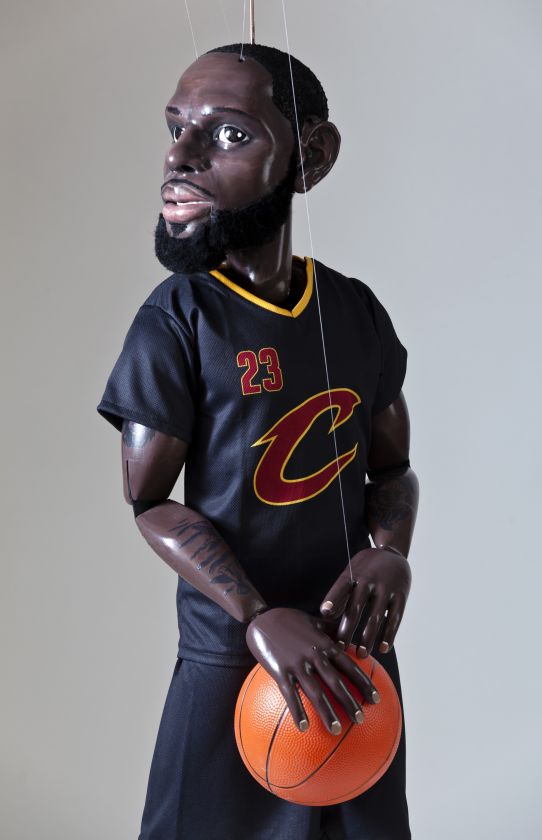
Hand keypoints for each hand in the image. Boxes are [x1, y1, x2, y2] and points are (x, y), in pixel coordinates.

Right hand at [245, 607, 379, 735]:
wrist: (262, 618)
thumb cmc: (290, 620)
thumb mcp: (315, 621)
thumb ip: (333, 630)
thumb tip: (351, 637)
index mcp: (325, 644)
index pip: (349, 666)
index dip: (364, 683)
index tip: (376, 699)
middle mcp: (314, 655)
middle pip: (336, 682)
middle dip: (350, 701)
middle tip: (361, 720)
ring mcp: (297, 663)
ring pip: (315, 692)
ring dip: (327, 712)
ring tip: (336, 730)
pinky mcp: (280, 670)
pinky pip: (290, 694)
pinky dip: (297, 711)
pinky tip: (303, 728)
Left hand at [319, 547, 411, 656]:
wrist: (393, 553)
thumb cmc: (366, 568)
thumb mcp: (351, 573)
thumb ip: (341, 593)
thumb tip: (326, 615)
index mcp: (353, 574)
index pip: (341, 586)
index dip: (333, 599)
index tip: (324, 613)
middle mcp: (369, 580)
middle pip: (356, 607)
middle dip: (347, 628)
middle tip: (340, 648)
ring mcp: (386, 588)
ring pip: (375, 616)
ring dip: (368, 637)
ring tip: (361, 654)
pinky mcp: (401, 595)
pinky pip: (394, 618)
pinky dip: (389, 634)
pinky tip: (383, 648)